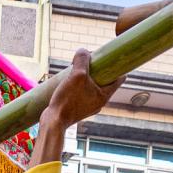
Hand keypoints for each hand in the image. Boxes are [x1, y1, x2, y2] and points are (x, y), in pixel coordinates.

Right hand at [35, 49, 123, 163]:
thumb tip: (83, 51)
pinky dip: (78, 86)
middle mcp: (99, 102)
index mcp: (104, 96)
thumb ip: (82, 60)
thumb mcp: (77, 75)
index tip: (109, 58)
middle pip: (104, 81)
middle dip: (98, 70)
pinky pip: (82, 93)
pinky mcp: (77, 109)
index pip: (119, 78)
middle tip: (89, 62)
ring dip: (86, 77)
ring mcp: (88, 106)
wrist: (53, 122)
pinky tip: (68, 82)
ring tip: (75, 70)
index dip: (116, 66)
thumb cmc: (67, 100)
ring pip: (92, 86)